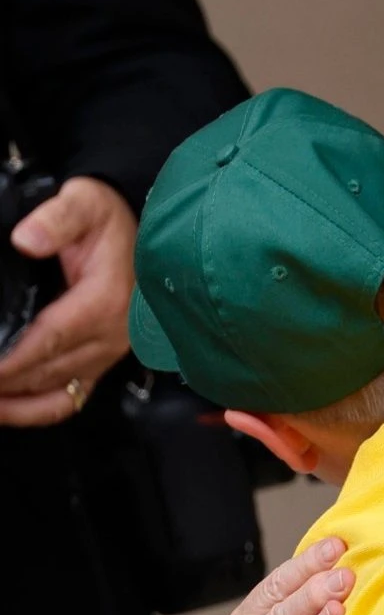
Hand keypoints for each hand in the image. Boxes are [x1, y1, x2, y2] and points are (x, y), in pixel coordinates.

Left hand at [0, 177, 135, 425]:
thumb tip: (25, 239)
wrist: (141, 233)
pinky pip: (71, 399)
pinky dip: (36, 410)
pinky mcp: (103, 362)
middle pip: (48, 372)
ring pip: (56, 392)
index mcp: (105, 300)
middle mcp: (111, 335)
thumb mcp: (85, 204)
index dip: (11, 361)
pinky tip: (6, 409)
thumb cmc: (109, 220)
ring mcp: (109, 354)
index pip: (49, 340)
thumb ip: (56, 219)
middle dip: (5, 382)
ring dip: (14, 404)